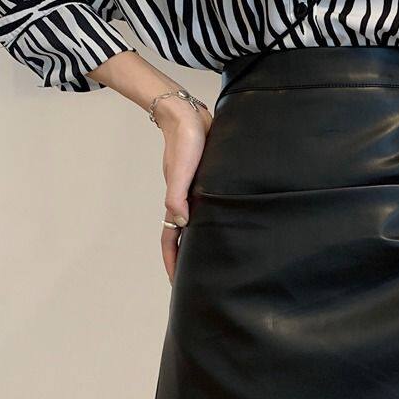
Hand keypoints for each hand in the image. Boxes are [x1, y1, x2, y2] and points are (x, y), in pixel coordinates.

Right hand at [157, 100, 212, 282]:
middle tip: (198, 280)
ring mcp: (196, 192)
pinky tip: (226, 226)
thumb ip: (178, 197)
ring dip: (200, 242)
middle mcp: (186, 200)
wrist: (189, 115)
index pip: (172, 239)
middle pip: (183, 237)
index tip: (176, 283)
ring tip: (212, 261)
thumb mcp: (181, 171)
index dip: (173, 262)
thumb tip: (182, 223)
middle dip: (186, 260)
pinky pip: (209, 208)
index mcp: (177, 202)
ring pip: (197, 224)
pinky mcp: (208, 181)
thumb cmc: (185, 141)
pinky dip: (212, 221)